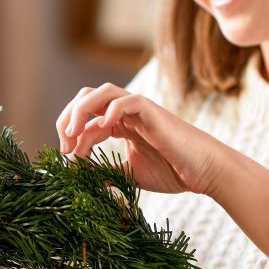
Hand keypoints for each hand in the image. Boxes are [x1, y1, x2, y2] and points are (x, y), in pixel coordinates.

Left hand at [56, 83, 221, 195]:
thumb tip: (77, 175)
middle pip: (85, 98)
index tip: (68, 162)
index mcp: (118, 124)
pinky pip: (126, 100)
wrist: (203, 171)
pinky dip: (110, 110)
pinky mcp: (152, 111)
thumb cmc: (171, 171)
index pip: (84, 119)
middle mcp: (124, 112)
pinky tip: (102, 128)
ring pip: (101, 93)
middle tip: (65, 146)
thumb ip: (104, 171)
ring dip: (80, 111)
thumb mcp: (128, 173)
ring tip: (74, 135)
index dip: (70, 138)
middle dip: (68, 118)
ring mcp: (138, 109)